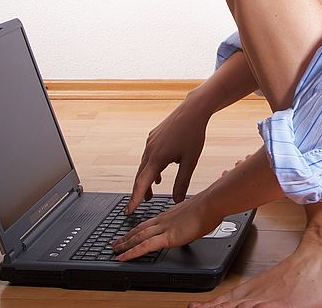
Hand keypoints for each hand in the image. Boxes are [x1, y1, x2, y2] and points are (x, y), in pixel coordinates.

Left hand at [112, 193, 221, 260]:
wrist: (212, 203)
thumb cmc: (209, 207)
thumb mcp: (197, 213)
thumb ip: (192, 217)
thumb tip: (197, 220)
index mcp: (170, 214)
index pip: (150, 223)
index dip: (138, 229)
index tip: (132, 233)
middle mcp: (164, 219)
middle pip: (140, 229)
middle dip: (127, 237)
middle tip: (116, 243)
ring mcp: (164, 227)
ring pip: (139, 237)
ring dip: (125, 244)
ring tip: (115, 250)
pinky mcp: (168, 237)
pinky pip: (145, 246)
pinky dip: (132, 252)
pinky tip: (123, 257)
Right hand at [126, 94, 212, 214]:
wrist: (193, 110)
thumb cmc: (193, 134)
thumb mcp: (190, 162)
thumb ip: (182, 182)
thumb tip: (177, 200)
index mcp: (158, 158)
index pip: (142, 184)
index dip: (134, 199)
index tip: (128, 210)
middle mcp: (150, 150)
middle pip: (141, 175)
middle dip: (140, 191)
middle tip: (140, 204)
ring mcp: (151, 142)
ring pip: (145, 165)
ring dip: (147, 178)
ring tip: (152, 190)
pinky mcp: (153, 136)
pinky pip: (149, 155)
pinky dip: (151, 166)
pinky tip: (159, 171)